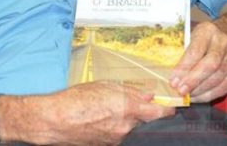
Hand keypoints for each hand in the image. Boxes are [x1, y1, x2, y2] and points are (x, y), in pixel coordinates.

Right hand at [44, 81, 174, 145]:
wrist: (56, 121)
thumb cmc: (76, 100)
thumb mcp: (104, 86)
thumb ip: (129, 91)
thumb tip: (148, 96)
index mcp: (127, 109)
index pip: (159, 113)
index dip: (167, 110)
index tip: (170, 107)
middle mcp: (126, 127)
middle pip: (144, 121)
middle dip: (140, 112)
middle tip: (127, 103)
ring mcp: (117, 139)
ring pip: (130, 128)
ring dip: (125, 119)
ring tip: (106, 110)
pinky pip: (118, 134)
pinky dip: (114, 126)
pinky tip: (100, 119)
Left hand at [170, 21, 226, 102]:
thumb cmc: (204, 36)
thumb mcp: (191, 34)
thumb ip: (181, 49)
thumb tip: (165, 70)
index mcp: (207, 31)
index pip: (195, 51)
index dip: (184, 68)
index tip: (173, 80)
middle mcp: (223, 43)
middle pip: (209, 65)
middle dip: (193, 81)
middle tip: (179, 91)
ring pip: (217, 79)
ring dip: (199, 91)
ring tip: (186, 96)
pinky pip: (224, 87)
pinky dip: (209, 95)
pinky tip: (197, 97)